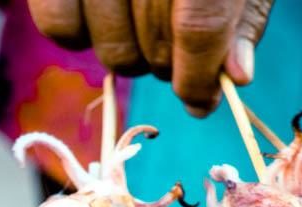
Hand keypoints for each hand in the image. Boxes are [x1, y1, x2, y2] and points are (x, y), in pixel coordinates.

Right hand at [26, 0, 273, 116]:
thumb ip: (243, 12)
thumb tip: (235, 76)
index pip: (200, 27)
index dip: (201, 77)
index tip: (202, 100)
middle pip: (154, 44)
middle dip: (169, 65)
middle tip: (175, 52)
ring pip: (110, 48)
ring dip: (130, 56)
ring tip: (139, 32)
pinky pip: (58, 26)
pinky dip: (76, 38)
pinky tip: (96, 20)